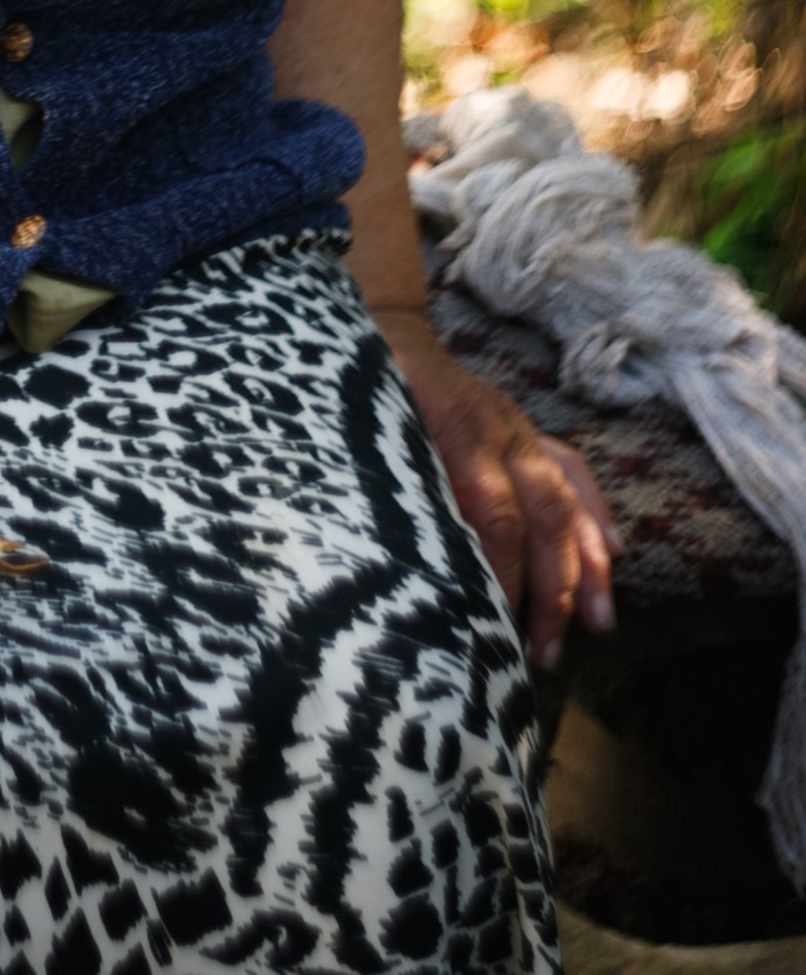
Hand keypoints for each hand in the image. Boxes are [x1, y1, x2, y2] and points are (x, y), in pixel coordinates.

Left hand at [374, 302, 620, 668]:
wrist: (376, 322)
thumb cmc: (361, 389)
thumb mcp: (370, 432)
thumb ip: (398, 481)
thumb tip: (409, 557)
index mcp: (457, 431)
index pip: (494, 515)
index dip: (502, 573)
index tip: (500, 628)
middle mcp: (500, 430)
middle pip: (544, 515)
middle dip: (554, 589)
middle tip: (547, 653)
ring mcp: (517, 427)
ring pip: (567, 498)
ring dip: (587, 563)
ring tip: (598, 623)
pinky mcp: (524, 428)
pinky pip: (572, 468)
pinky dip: (595, 510)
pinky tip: (613, 552)